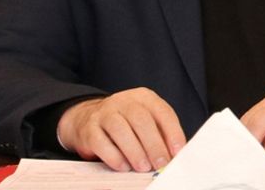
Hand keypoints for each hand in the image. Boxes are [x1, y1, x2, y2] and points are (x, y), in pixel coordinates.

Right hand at [57, 88, 185, 171]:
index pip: (163, 112)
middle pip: (142, 120)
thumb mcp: (146, 121)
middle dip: (154, 145)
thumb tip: (173, 154)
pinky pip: (101, 143)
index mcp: (144, 97)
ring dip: (135, 152)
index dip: (173, 132)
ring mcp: (104, 113)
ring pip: (121, 130)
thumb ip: (160, 134)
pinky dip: (114, 157)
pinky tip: (124, 166)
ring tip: (143, 167)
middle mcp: (124, 101)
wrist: (87, 118)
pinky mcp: (89, 129)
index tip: (177, 151)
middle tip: (160, 163)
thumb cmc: (126, 123)